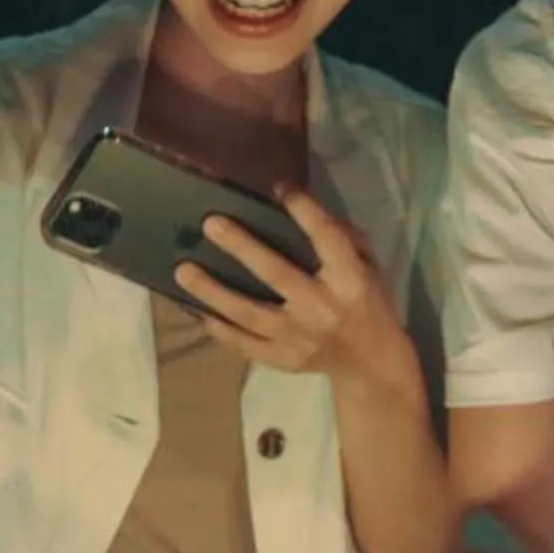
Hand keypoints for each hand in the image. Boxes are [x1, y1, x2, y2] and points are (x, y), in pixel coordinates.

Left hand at [176, 190, 409, 384]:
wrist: (370, 363)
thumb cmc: (367, 301)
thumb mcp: (368, 265)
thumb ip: (341, 238)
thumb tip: (300, 207)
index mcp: (349, 280)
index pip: (326, 238)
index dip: (305, 211)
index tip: (281, 189)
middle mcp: (321, 307)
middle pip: (275, 273)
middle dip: (241, 246)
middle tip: (211, 224)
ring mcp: (297, 337)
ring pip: (248, 312)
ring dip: (212, 291)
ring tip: (183, 270)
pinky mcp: (281, 359)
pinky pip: (242, 342)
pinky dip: (218, 326)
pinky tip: (196, 308)